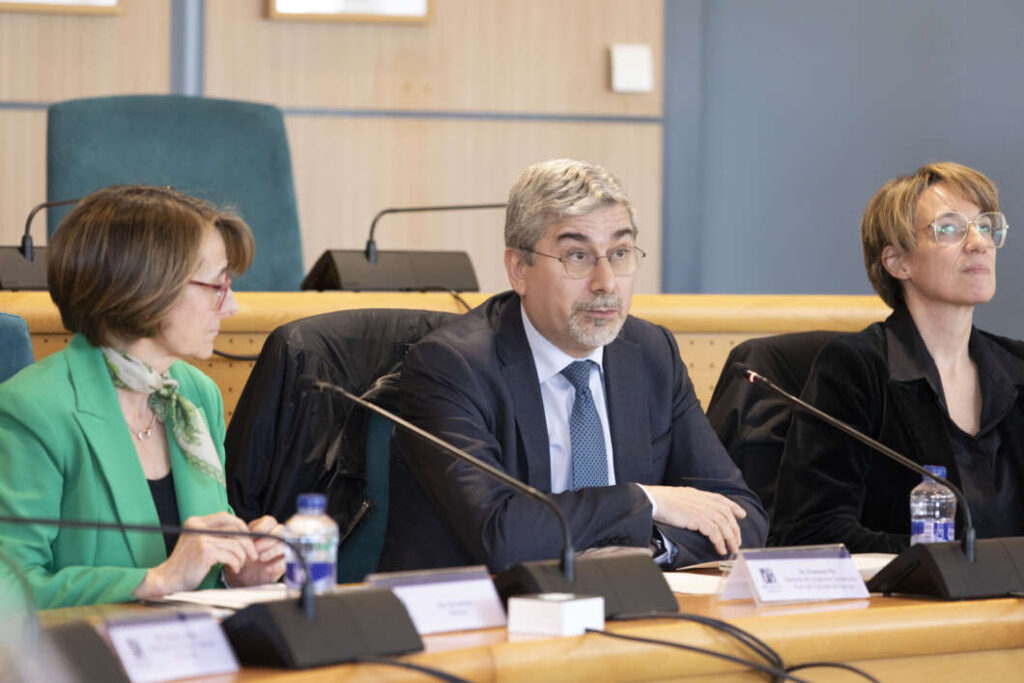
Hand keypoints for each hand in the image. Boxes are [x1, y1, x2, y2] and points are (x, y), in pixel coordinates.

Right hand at [134, 511, 256, 598]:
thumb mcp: (197, 543)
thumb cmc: (184, 565)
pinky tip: (232, 569)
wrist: (167, 580)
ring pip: (235, 544)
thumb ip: (214, 535)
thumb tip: (242, 533)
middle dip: (247, 543)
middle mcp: (198, 527)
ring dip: (241, 557)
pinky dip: (236, 564)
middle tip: (252, 554)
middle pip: (234, 528)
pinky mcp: (206, 551)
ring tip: (237, 566)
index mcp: (195, 522)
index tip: (248, 538)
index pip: (226, 516)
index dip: (241, 526)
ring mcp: (201, 538)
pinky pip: (231, 556)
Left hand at [223, 515, 286, 587]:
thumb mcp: (239, 546)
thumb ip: (242, 538)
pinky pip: (286, 561)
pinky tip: (267, 569)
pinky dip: (276, 565)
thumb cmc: (241, 557)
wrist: (242, 576)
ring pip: (285, 544)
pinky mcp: (284, 563)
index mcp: (264, 528)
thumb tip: (243, 536)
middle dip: (267, 540)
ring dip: (272, 551)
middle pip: (280, 530)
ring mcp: (281, 549)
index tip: (252, 536)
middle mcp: (275, 536)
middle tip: (255, 550)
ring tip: (259, 559)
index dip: (262, 528)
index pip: (269, 521)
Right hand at [643, 486, 746, 555]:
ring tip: (732, 549)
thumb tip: (696, 509)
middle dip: (734, 529)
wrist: (652, 500)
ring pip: (723, 525)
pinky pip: (714, 532)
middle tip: (737, 541)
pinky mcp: (696, 518)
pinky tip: (720, 549)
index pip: (721, 499)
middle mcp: (702, 500)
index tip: (742, 514)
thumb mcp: (679, 497)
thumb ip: (691, 501)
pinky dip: (719, 542)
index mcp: (698, 494)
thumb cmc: (661, 500)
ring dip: (730, 538)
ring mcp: (700, 509)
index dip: (733, 506)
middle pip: (726, 514)